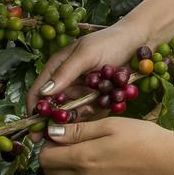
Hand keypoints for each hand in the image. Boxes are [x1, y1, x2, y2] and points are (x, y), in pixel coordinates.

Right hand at [27, 20, 149, 111]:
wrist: (138, 41)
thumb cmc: (110, 41)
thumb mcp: (86, 54)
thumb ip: (65, 72)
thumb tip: (44, 92)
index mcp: (56, 68)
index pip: (38, 93)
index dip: (34, 113)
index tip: (36, 133)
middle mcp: (67, 81)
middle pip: (56, 108)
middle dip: (64, 117)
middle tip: (75, 122)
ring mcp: (82, 89)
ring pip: (75, 111)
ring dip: (85, 111)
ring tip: (99, 101)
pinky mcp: (97, 96)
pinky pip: (93, 110)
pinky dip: (99, 109)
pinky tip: (109, 100)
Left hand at [37, 118, 173, 174]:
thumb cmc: (144, 138)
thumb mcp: (111, 125)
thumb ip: (79, 130)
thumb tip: (51, 132)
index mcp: (83, 160)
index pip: (44, 158)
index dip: (46, 142)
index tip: (57, 129)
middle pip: (51, 172)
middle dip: (52, 154)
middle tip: (69, 136)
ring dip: (67, 163)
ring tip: (87, 144)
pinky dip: (82, 171)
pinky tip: (101, 157)